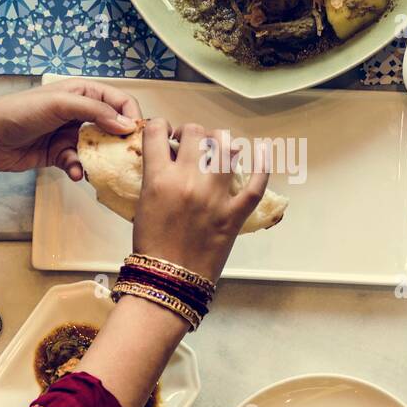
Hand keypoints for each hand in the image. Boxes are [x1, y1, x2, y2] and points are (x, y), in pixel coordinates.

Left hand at [0, 80, 141, 177]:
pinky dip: (78, 169)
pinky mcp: (60, 154)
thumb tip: (128, 125)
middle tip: (127, 157)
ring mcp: (70, 134)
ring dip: (99, 159)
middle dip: (120, 142)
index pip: (120, 101)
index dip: (132, 116)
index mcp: (83, 92)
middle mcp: (80, 112)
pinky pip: (79, 163)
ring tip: (97, 168)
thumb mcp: (60, 104)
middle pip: (113, 127)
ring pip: (98, 149)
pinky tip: (73, 172)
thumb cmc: (20, 112)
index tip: (137, 135)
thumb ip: (96, 112)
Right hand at [132, 119, 269, 281]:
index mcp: (159, 179)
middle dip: (190, 134)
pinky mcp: (235, 213)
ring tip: (216, 151)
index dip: (159, 127)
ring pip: (226, 147)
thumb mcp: (142, 204)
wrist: (168, 279)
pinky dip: (263, 166)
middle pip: (195, 132)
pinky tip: (264, 151)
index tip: (164, 135)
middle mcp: (188, 181)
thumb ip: (154, 177)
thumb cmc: (151, 245)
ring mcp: (215, 196)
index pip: (157, 132)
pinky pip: (257, 186)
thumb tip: (166, 156)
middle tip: (189, 146)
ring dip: (220, 142)